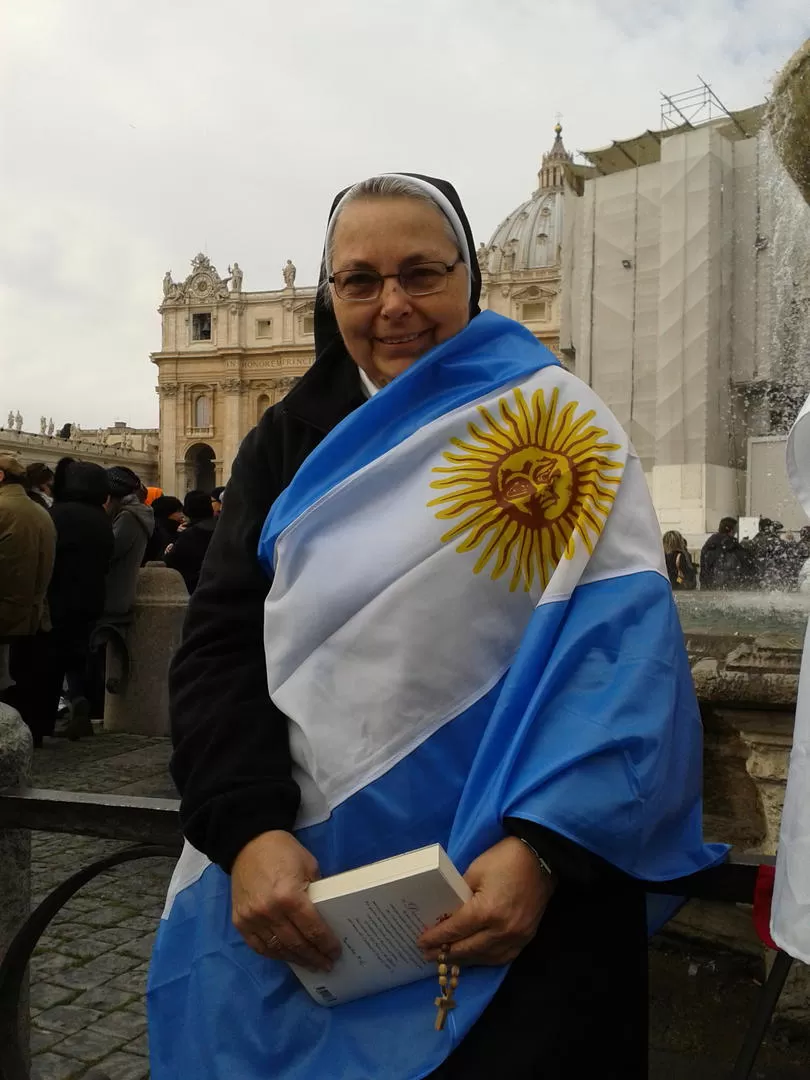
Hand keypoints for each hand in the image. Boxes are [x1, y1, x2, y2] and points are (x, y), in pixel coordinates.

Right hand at [231, 830, 341, 971]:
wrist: (248, 843)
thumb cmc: (283, 851)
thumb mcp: (309, 866)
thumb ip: (316, 892)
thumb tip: (327, 916)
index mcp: (289, 896)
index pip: (312, 929)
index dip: (326, 944)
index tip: (336, 953)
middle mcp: (269, 912)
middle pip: (296, 944)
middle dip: (314, 957)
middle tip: (326, 965)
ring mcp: (252, 919)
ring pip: (278, 949)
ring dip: (296, 959)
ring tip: (310, 964)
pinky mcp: (239, 922)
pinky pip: (259, 947)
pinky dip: (274, 954)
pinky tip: (287, 957)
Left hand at [418, 836, 555, 965]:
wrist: (541, 858)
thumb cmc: (505, 859)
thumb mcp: (475, 871)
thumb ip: (460, 895)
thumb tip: (446, 913)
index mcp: (487, 911)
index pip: (455, 931)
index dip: (436, 938)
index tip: (421, 942)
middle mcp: (502, 930)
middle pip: (468, 949)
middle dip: (446, 953)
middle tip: (428, 955)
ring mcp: (516, 937)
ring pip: (485, 957)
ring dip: (465, 959)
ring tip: (448, 959)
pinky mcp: (526, 938)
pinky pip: (502, 957)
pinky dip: (485, 959)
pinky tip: (474, 957)